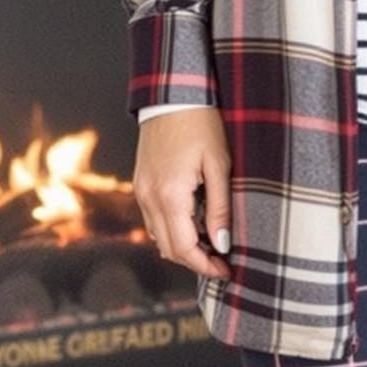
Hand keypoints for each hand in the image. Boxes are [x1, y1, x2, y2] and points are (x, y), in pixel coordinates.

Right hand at [133, 108, 232, 282]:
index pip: (183, 248)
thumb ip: (220, 208)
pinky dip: (172, 229)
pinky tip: (194, 223)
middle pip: (168, 249)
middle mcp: (149, 197)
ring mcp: (141, 191)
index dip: (205, 266)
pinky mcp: (140, 184)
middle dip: (195, 261)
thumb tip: (223, 244)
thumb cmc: (201, 124)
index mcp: (169, 195)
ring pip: (159, 237)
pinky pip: (153, 219)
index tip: (226, 271)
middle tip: (222, 262)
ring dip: (183, 246)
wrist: (173, 95)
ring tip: (212, 243)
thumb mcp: (219, 165)